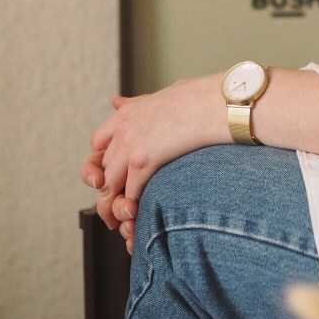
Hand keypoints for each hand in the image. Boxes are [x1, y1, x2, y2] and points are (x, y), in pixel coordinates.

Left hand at [81, 73, 230, 235]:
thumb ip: (138, 103)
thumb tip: (116, 101)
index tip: (112, 175)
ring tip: (122, 222)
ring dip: (114, 207)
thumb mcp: (164, 96)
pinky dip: (134, 207)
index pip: (97, 142)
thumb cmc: (203, 98)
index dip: (102, 162)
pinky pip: (129, 192)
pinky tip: (143, 214)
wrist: (221, 102)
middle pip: (102, 168)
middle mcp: (123, 128)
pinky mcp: (143, 160)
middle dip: (107, 191)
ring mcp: (130, 144)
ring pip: (108, 185)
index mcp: (128, 112)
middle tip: (113, 210)